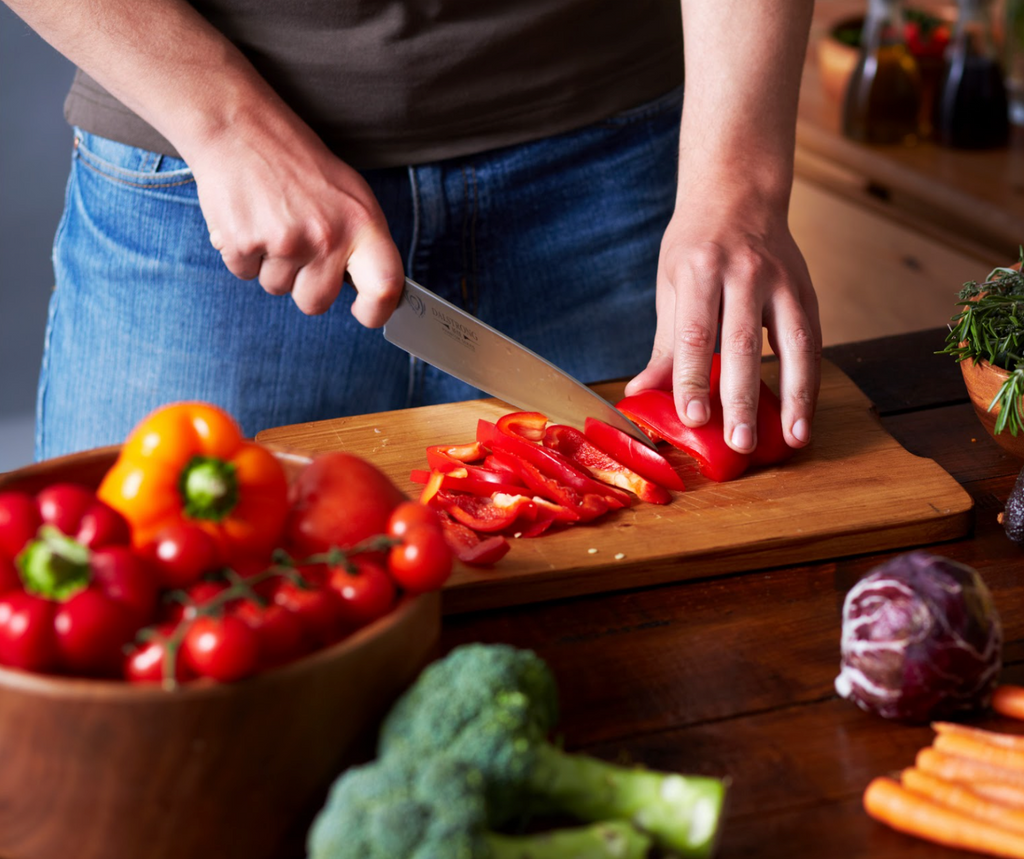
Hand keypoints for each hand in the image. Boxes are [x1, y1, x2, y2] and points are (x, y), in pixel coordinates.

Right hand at [190, 120, 403, 322]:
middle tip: (297, 245)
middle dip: (304, 285)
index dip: (376, 311)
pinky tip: (249, 219)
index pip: (385, 287)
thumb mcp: (350, 195)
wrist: (240, 128)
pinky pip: (245, 274)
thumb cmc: (299, 164)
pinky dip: (243, 253)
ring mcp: (284, 242)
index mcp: (362, 223)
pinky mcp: (243, 244)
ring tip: (271, 221)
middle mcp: (327, 236)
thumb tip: (375, 292)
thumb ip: (362, 243)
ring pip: (277, 288)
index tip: (365, 312)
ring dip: (271, 265)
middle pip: (316, 303)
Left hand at [625, 197, 820, 454]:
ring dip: (794, 396)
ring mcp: (781, 279)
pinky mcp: (806, 289)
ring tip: (793, 438)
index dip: (692, 379)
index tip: (691, 418)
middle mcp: (743, 272)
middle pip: (742, 343)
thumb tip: (639, 395)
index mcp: (699, 270)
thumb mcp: (671, 286)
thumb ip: (665, 346)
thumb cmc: (696, 246)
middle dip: (741, 397)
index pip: (695, 334)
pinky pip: (812, 340)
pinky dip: (810, 379)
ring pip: (794, 343)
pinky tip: (805, 412)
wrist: (738, 193)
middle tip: (739, 442)